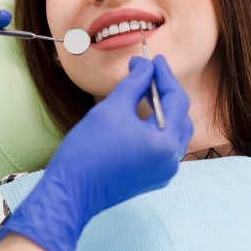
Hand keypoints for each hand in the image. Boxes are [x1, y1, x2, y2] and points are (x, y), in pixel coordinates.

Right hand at [0, 55, 191, 250]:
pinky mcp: (151, 178)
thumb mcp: (111, 109)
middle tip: (147, 72)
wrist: (71, 191)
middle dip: (164, 91)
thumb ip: (134, 84)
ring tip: (144, 91)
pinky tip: (139, 116)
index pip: (176, 99)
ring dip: (161, 109)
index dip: (163, 75)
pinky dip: (154, 127)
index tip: (151, 59)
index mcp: (166, 143)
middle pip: (179, 116)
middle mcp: (171, 160)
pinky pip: (161, 147)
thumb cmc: (88, 150)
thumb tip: (146, 67)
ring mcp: (163, 172)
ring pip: (172, 132)